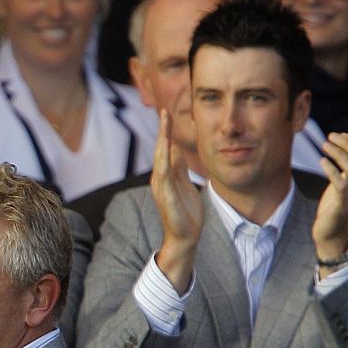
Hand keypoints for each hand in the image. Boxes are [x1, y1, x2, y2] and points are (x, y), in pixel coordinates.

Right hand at [150, 109, 202, 292]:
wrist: (185, 236)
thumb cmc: (187, 213)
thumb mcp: (186, 184)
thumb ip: (180, 168)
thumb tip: (177, 150)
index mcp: (166, 175)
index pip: (166, 148)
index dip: (167, 132)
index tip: (169, 114)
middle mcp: (160, 178)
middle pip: (160, 149)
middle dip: (163, 130)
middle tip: (164, 111)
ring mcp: (160, 186)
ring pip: (160, 157)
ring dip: (162, 139)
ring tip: (164, 122)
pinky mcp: (165, 194)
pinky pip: (164, 172)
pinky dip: (164, 157)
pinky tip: (166, 146)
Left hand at [312, 131, 347, 263]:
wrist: (332, 233)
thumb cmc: (335, 207)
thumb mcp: (343, 184)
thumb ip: (346, 169)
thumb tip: (344, 148)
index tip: (340, 135)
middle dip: (347, 143)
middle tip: (330, 136)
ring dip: (339, 152)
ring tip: (324, 144)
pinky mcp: (342, 203)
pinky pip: (341, 182)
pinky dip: (331, 169)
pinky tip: (321, 161)